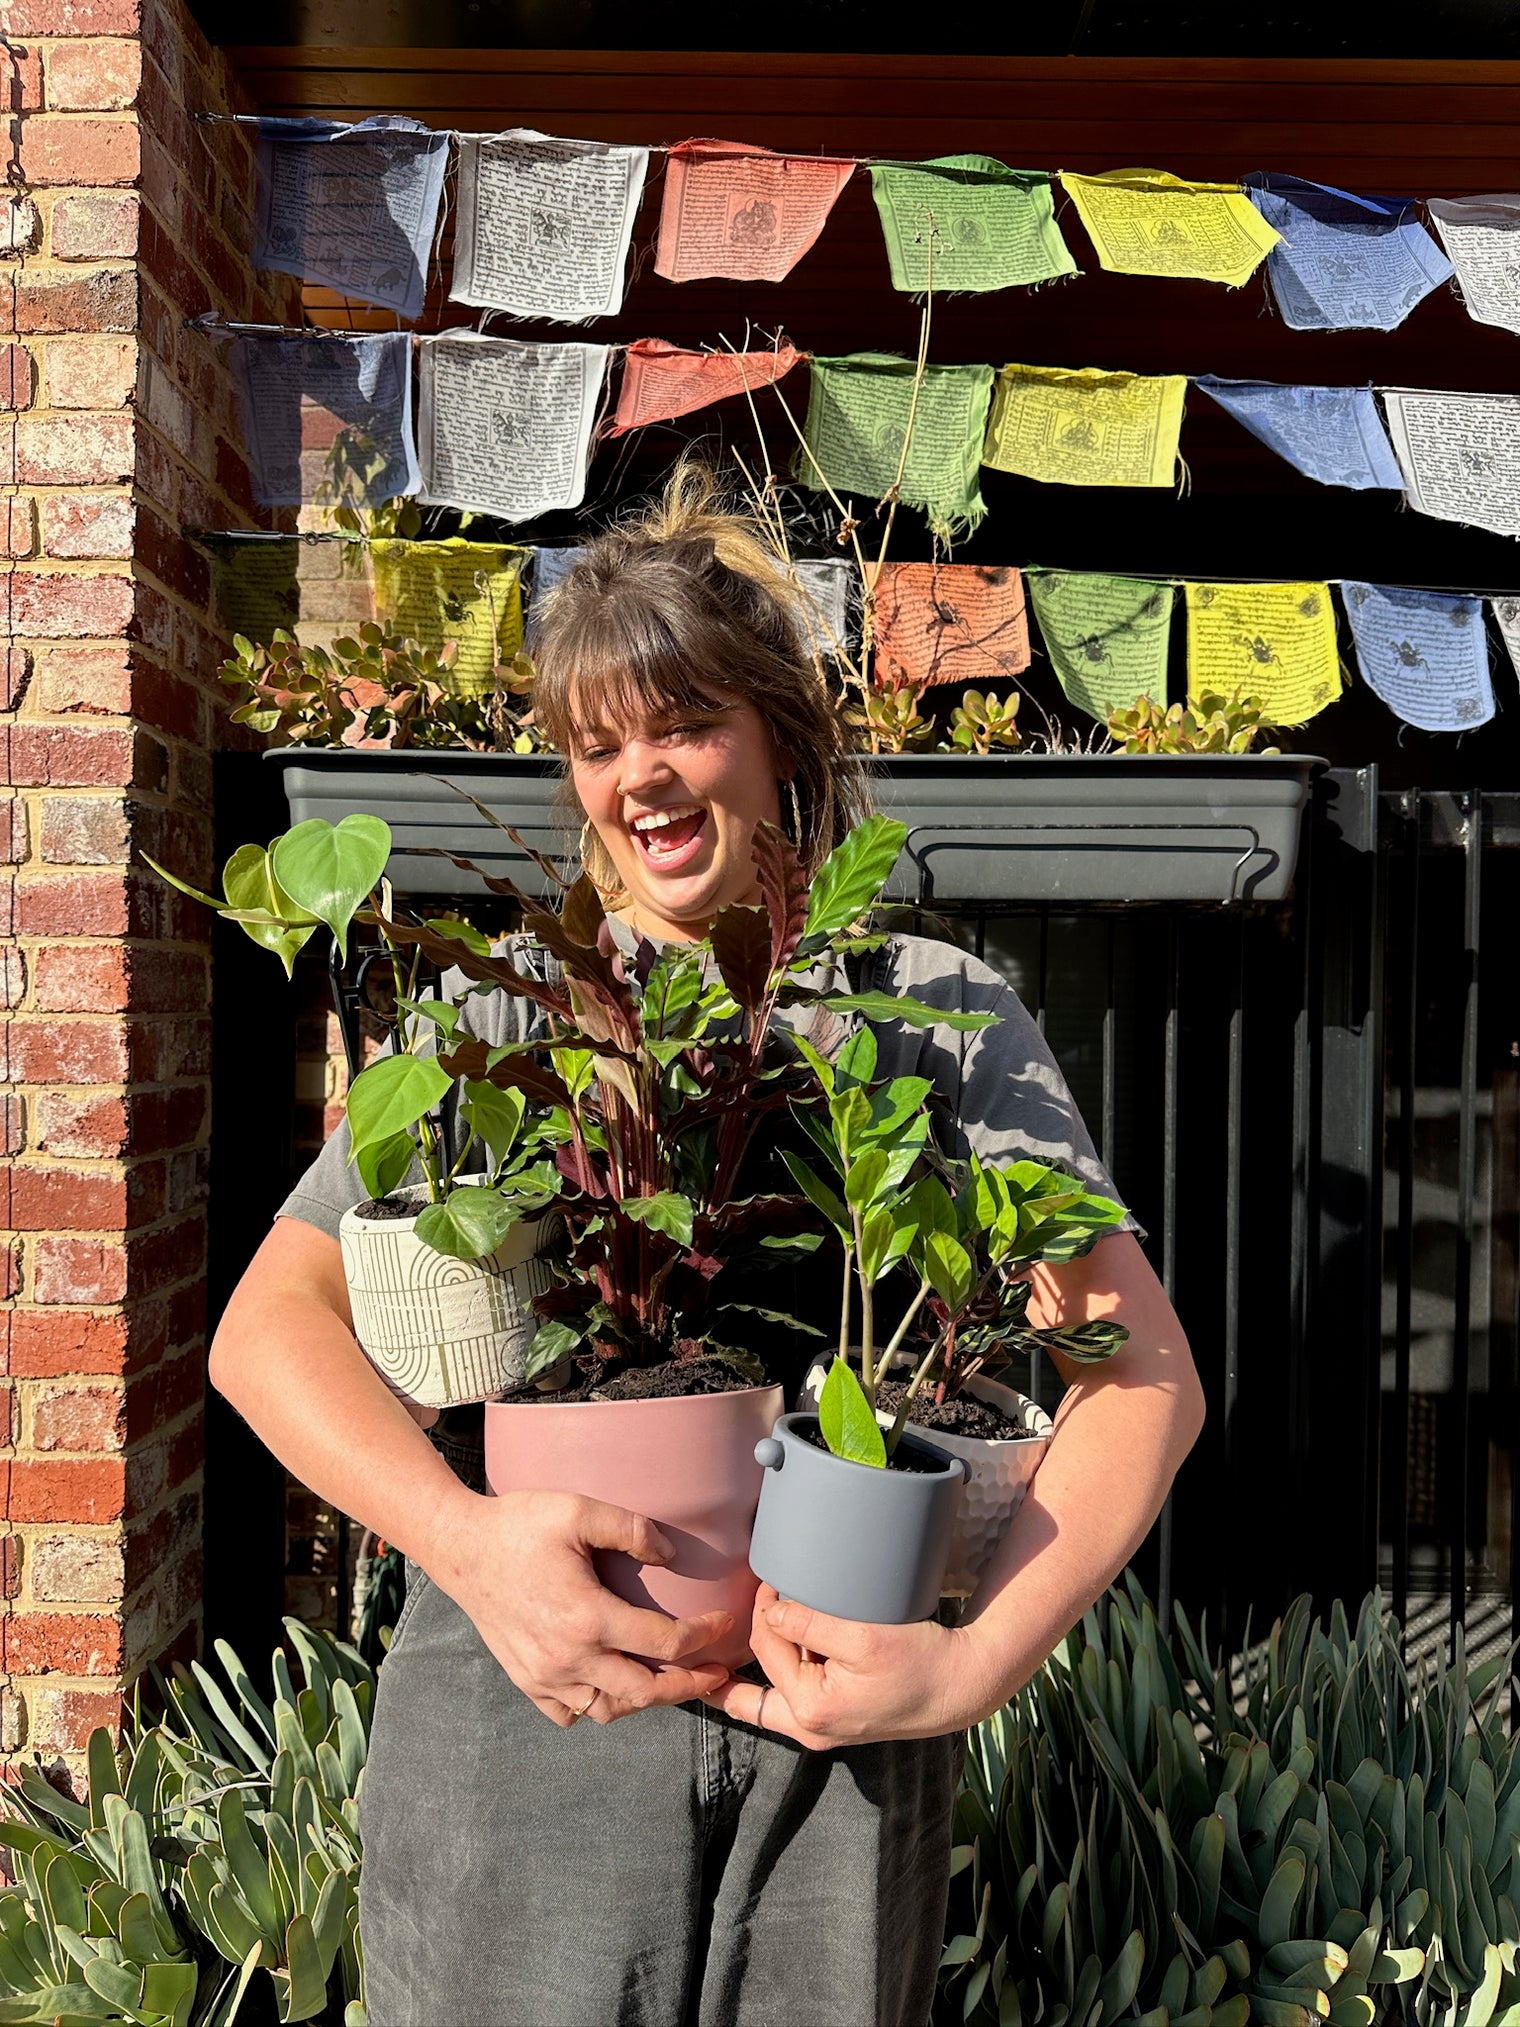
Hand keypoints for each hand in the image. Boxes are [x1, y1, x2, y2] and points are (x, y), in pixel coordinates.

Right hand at [433, 1489, 733, 1727]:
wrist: (461, 1548)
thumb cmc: (520, 1525)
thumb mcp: (579, 1511)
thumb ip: (632, 1529)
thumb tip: (670, 1556)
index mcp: (589, 1618)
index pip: (665, 1642)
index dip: (704, 1636)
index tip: (724, 1624)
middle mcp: (569, 1657)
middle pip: (645, 1692)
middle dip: (688, 1685)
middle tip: (716, 1673)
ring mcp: (545, 1676)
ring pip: (609, 1711)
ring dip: (645, 1700)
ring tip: (670, 1680)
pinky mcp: (526, 1680)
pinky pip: (571, 1714)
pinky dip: (598, 1705)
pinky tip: (614, 1683)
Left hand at [702, 1585, 1002, 1748]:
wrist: (961, 1685)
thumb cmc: (919, 1661)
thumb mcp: (862, 1637)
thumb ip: (808, 1624)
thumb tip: (768, 1611)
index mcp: (810, 1710)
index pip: (767, 1648)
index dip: (763, 1608)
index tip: (772, 1577)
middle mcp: (810, 1729)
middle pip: (755, 1684)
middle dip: (746, 1648)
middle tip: (752, 1606)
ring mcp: (823, 1729)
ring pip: (772, 1693)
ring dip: (770, 1656)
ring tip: (772, 1618)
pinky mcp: (838, 1720)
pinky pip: (796, 1695)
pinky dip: (790, 1667)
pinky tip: (796, 1640)